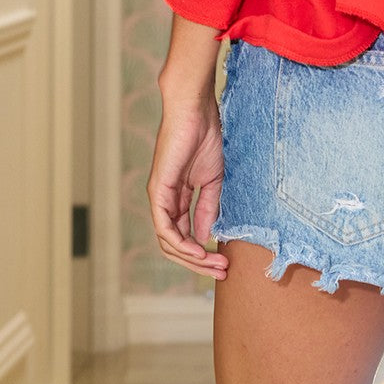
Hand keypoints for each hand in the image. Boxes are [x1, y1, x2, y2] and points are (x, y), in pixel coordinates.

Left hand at [147, 94, 229, 278]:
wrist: (196, 111)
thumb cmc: (206, 137)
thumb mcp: (213, 180)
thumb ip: (208, 209)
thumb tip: (205, 239)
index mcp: (178, 198)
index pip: (185, 236)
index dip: (202, 253)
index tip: (225, 263)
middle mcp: (165, 202)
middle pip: (175, 245)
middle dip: (198, 262)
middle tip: (222, 271)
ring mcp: (159, 197)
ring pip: (168, 241)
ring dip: (192, 257)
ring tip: (214, 264)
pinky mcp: (158, 191)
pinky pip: (164, 227)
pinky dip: (180, 243)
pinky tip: (197, 250)